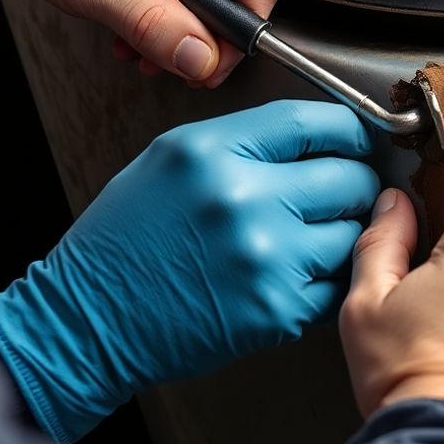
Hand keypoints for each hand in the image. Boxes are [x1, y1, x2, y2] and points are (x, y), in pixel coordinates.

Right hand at [0, 100, 378, 443]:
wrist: (88, 321)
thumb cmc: (123, 244)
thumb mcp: (170, 161)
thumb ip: (242, 143)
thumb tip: (313, 140)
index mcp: (213, 151)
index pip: (313, 123)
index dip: (348, 131)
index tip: (355, 140)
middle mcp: (243, 197)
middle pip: (348, 179)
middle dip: (352, 187)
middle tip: (339, 197)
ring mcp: (265, 256)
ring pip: (353, 235)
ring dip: (341, 238)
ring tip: (308, 241)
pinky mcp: (276, 308)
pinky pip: (336, 286)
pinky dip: (324, 282)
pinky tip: (293, 277)